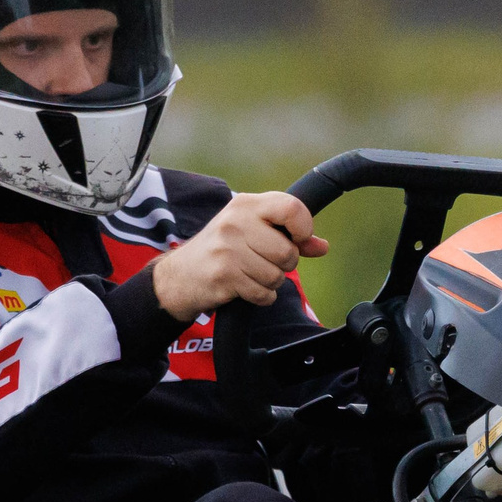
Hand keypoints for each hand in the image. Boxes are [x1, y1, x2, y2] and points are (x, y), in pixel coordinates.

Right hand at [152, 191, 326, 320]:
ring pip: (278, 276)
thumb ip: (289, 236)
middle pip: (288, 252)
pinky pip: (264, 294)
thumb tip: (322, 247)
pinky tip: (245, 287)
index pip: (292, 207)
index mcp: (246, 205)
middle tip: (265, 262)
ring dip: (271, 282)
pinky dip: (260, 296)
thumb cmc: (223, 250)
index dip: (304, 227)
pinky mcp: (224, 275)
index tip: (297, 239)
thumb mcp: (252, 231)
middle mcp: (236, 223)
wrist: (180, 275)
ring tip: (251, 274)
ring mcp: (228, 249)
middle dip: (284, 265)